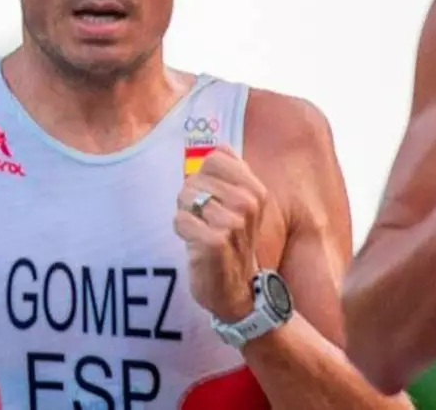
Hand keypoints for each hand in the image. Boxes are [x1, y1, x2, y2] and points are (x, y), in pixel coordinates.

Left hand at [174, 144, 267, 322]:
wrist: (239, 290)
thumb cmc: (231, 241)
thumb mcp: (238, 205)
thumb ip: (229, 174)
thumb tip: (216, 145)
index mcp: (255, 189)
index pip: (214, 158)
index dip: (202, 177)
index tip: (212, 199)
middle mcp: (248, 202)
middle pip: (194, 179)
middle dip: (190, 200)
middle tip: (205, 222)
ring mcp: (233, 222)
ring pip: (185, 198)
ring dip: (186, 217)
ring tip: (202, 234)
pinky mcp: (215, 242)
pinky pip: (180, 221)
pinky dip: (183, 232)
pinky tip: (197, 246)